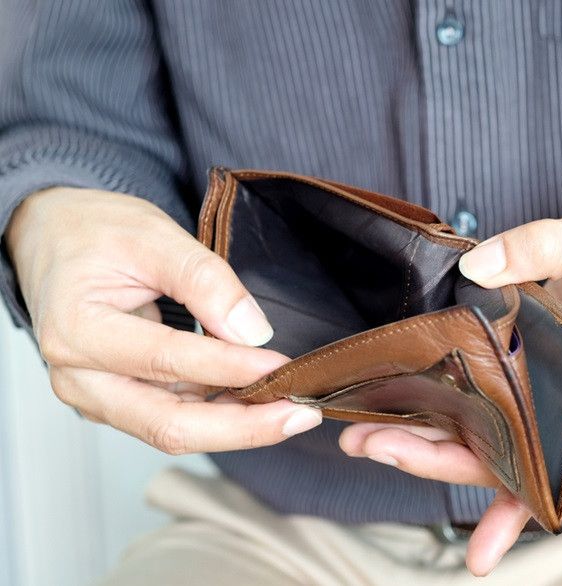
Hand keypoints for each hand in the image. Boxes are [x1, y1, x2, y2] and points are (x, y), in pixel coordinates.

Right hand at [5, 187, 320, 452]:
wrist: (54, 239)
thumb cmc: (94, 233)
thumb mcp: (153, 236)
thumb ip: (204, 281)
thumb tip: (252, 332)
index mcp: (77, 331)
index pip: (164, 360)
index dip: (229, 368)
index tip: (282, 366)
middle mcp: (80, 378)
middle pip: (168, 425)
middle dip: (242, 427)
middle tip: (300, 416)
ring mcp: (97, 395)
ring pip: (174, 430)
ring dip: (237, 425)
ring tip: (292, 410)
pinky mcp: (118, 399)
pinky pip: (173, 416)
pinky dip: (220, 413)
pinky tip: (260, 401)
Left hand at [339, 193, 561, 574]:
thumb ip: (537, 249)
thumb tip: (473, 269)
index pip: (555, 459)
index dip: (516, 502)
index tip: (481, 548)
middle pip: (509, 454)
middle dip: (438, 458)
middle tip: (372, 444)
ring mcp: (556, 390)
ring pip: (493, 432)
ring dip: (433, 436)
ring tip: (370, 433)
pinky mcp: (537, 369)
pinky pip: (493, 402)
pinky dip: (454, 412)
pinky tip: (409, 416)